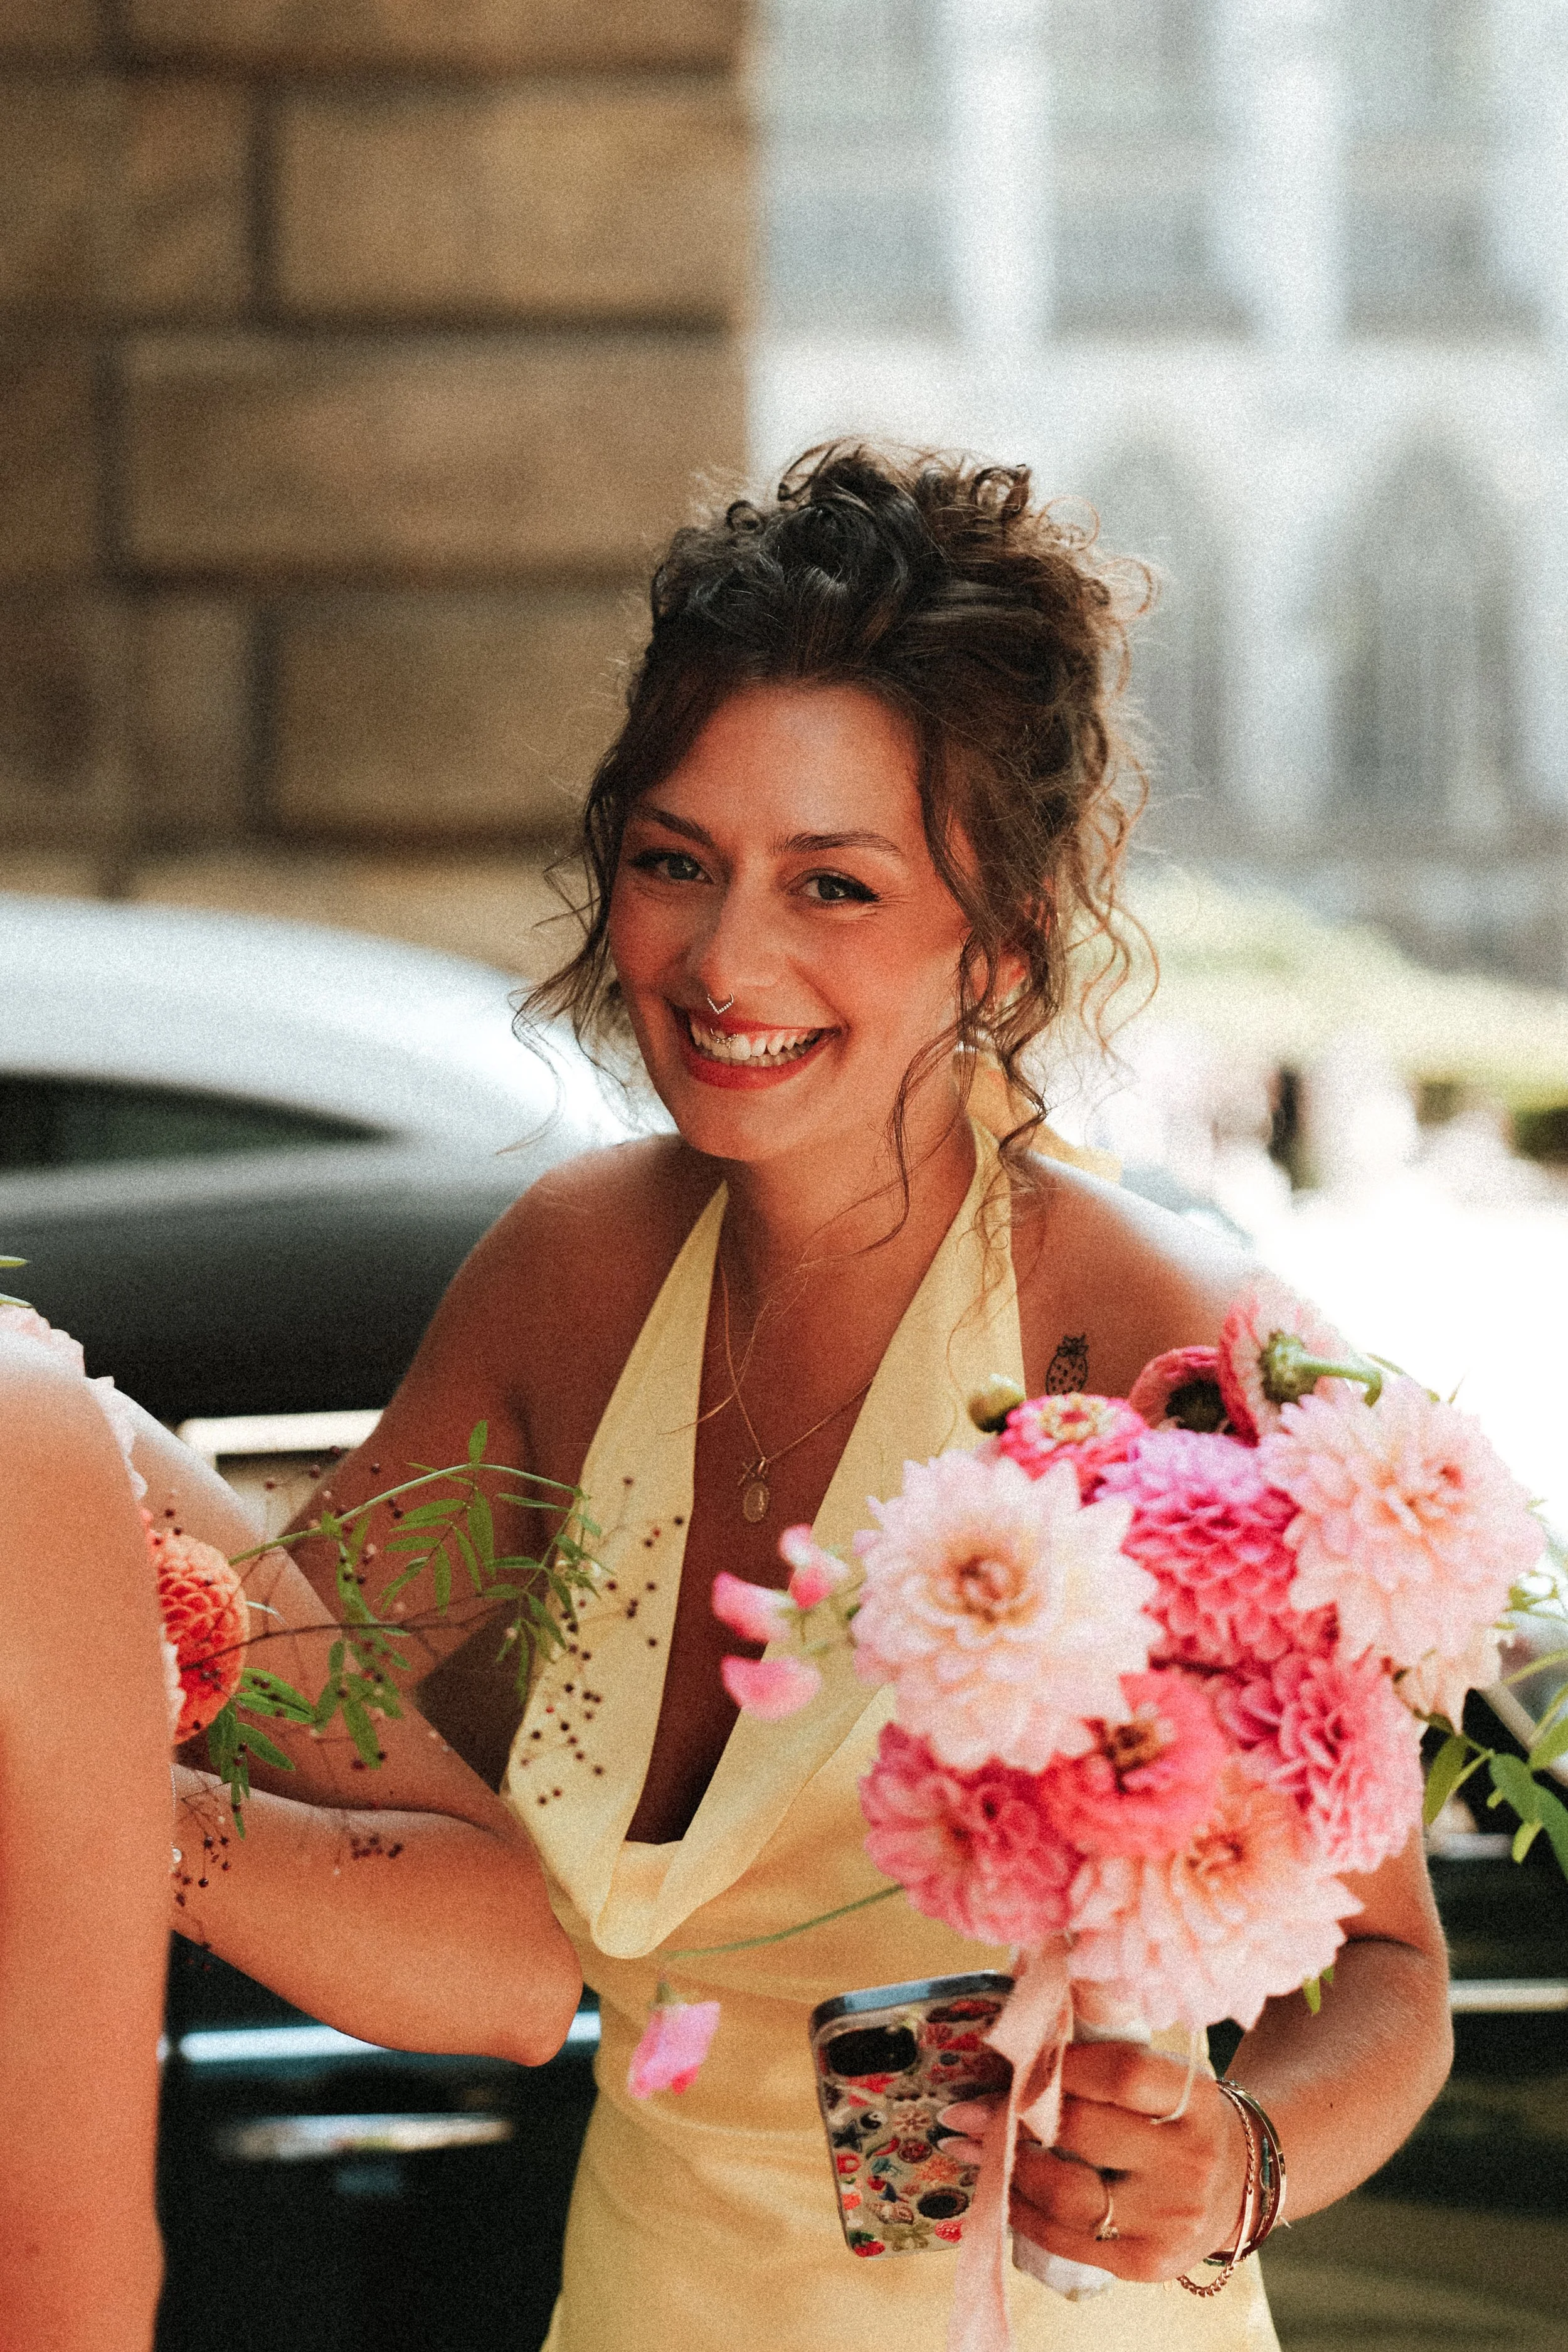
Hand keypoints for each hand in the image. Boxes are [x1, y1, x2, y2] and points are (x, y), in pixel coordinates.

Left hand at [945, 2043, 1251, 2284]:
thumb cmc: (1179, 2118)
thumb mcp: (1164, 2077)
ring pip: (1065, 2194)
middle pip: (1083, 2133)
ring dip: (1005, 2165)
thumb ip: (1106, 2052)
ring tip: (967, 2144)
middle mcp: (1189, 2162)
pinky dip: (1021, 2209)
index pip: (1122, 2073)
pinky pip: (1064, 2238)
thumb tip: (1026, 2007)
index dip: (1060, 2063)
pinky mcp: (1144, 2263)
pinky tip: (998, 2184)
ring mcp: (1168, 2219)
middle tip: (965, 2106)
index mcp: (1196, 2101)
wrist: (1237, 2187)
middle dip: (1012, 2115)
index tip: (1017, 2057)